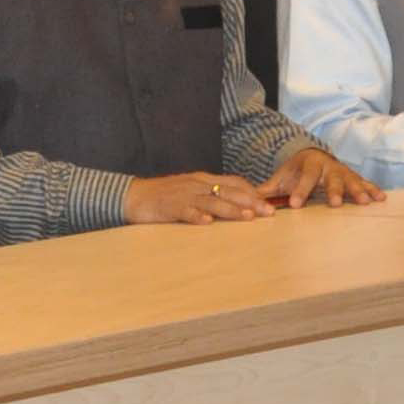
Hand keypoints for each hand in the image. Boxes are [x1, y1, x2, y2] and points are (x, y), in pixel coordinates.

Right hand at [124, 170, 276, 224]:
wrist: (134, 196)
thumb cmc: (165, 196)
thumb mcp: (191, 192)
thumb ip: (211, 196)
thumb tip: (235, 205)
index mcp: (203, 180)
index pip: (234, 183)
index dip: (252, 192)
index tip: (269, 203)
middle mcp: (197, 185)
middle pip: (228, 192)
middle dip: (250, 202)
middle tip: (268, 212)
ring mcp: (184, 196)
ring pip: (211, 202)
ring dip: (230, 209)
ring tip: (247, 217)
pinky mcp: (169, 207)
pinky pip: (185, 211)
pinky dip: (196, 217)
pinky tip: (207, 223)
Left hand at [263, 148, 382, 208]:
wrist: (312, 156)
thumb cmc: (295, 172)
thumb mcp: (281, 178)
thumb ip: (266, 191)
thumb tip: (249, 201)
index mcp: (308, 165)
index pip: (304, 177)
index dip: (300, 190)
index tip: (296, 204)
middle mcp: (328, 166)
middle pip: (331, 178)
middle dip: (333, 190)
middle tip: (335, 204)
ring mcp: (342, 172)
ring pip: (351, 180)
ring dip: (358, 191)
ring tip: (365, 202)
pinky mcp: (353, 178)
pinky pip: (364, 183)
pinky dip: (372, 190)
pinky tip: (381, 198)